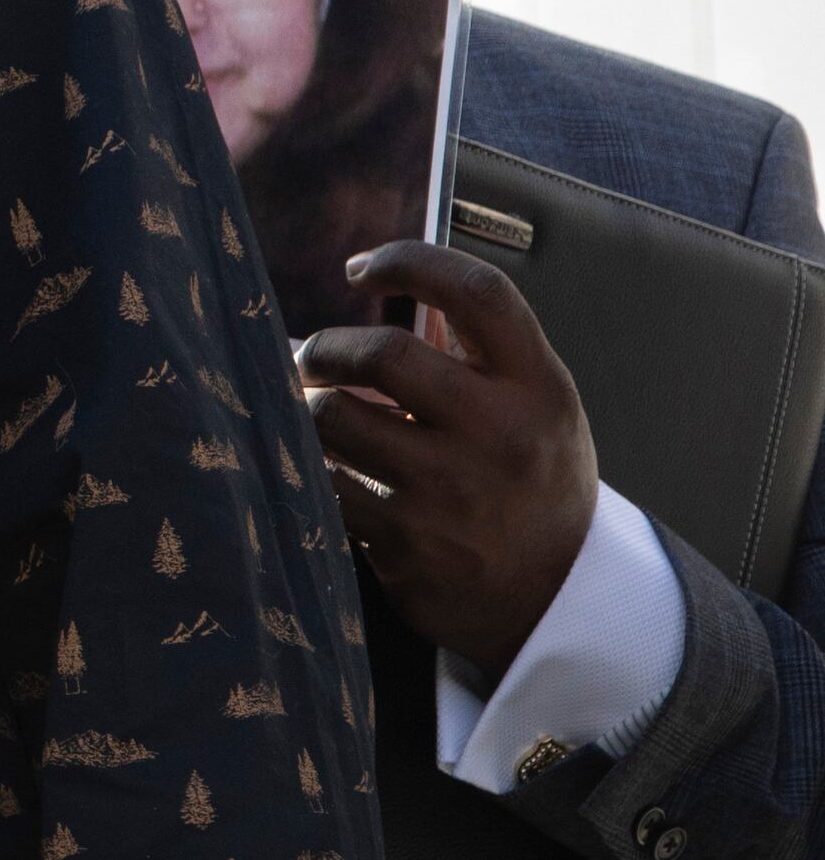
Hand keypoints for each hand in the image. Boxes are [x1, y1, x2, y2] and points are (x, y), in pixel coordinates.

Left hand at [294, 238, 598, 670]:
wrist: (551, 597)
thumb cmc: (530, 482)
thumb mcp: (538, 410)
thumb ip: (479, 353)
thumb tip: (382, 289)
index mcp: (540, 388)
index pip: (479, 294)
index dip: (410, 262)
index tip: (361, 268)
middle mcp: (499, 435)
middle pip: (384, 354)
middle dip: (326, 348)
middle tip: (311, 359)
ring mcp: (448, 492)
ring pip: (333, 418)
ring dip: (307, 410)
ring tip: (315, 415)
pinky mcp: (401, 541)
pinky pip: (320, 481)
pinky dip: (307, 466)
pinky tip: (319, 468)